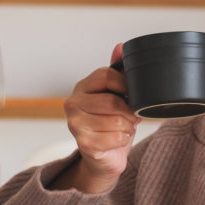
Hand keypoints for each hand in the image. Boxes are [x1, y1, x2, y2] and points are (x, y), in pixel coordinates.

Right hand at [53, 44, 140, 193]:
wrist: (103, 158)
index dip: (124, 84)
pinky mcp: (83, 144)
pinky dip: (124, 139)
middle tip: (132, 117)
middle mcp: (72, 104)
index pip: (105, 76)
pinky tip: (119, 140)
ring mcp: (75, 124)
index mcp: (81, 88)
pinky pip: (115, 137)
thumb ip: (117, 72)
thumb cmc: (111, 125)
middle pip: (111, 101)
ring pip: (115, 120)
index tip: (132, 95)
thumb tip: (121, 47)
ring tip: (125, 128)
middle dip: (129, 111)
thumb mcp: (115, 95)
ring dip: (128, 127)